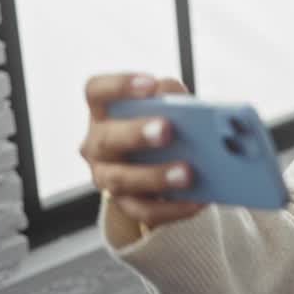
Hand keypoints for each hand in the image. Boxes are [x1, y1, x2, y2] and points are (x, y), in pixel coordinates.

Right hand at [80, 73, 206, 228]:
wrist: (156, 173)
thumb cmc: (162, 128)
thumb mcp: (167, 109)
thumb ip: (173, 100)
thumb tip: (193, 109)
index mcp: (104, 112)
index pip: (96, 91)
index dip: (119, 85)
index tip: (150, 83)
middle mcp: (97, 144)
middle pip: (107, 138)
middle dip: (137, 134)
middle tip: (167, 129)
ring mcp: (106, 177)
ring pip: (122, 179)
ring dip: (155, 176)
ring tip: (188, 173)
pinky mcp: (125, 205)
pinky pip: (145, 211)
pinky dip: (173, 207)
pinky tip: (197, 201)